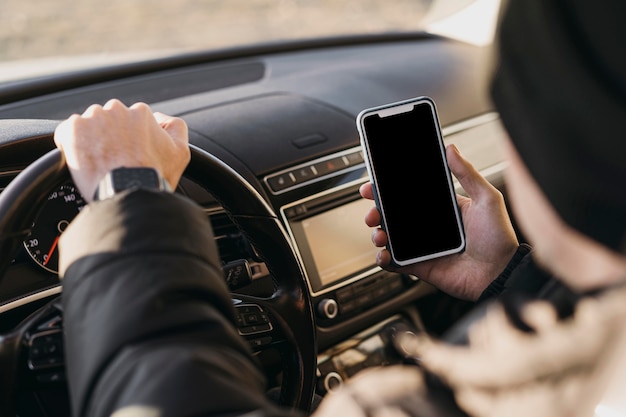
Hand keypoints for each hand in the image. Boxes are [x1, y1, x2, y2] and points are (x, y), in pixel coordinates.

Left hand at [54, 99, 189, 202]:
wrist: (128, 192)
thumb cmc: (154, 176)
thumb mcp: (181, 152)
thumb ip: (175, 127)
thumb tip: (161, 119)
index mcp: (141, 113)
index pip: (131, 121)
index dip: (130, 140)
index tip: (128, 154)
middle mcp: (116, 109)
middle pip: (109, 120)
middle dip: (110, 137)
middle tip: (114, 161)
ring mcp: (92, 118)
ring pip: (88, 126)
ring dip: (91, 141)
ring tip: (99, 164)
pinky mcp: (72, 130)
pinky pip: (66, 134)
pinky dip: (71, 146)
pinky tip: (84, 163)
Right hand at [359, 144, 518, 300]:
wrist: (501, 273)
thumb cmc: (499, 238)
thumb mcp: (487, 198)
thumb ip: (467, 173)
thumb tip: (452, 148)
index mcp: (442, 209)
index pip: (410, 196)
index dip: (389, 191)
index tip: (375, 185)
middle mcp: (429, 227)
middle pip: (394, 217)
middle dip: (377, 212)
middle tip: (373, 212)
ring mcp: (423, 247)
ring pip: (390, 238)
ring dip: (378, 234)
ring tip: (380, 234)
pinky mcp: (420, 266)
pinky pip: (395, 263)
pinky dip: (384, 259)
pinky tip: (384, 254)